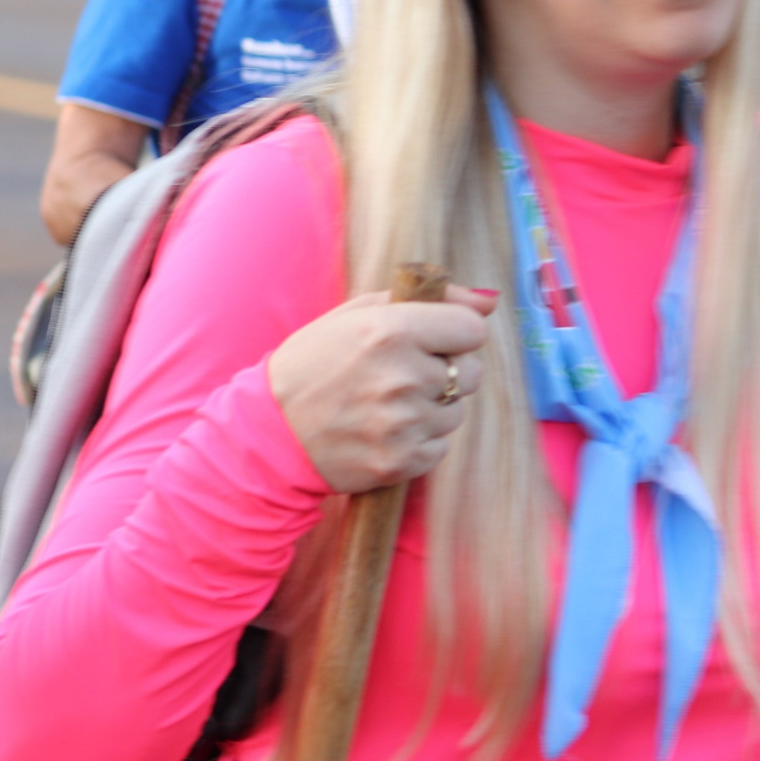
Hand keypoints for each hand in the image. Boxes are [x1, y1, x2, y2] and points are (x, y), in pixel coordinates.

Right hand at [267, 288, 498, 493]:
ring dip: (430, 407)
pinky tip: (384, 430)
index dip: (453, 333)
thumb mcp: (354, 315)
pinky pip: (441, 445)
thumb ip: (424, 300)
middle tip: (401, 374)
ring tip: (385, 405)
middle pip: (470, 372)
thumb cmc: (312, 363)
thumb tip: (488, 302)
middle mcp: (402, 376)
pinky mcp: (403, 461)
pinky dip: (419, 439)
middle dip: (444, 371)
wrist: (271, 430)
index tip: (431, 339)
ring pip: (456, 411)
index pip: (471, 329)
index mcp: (389, 330)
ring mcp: (404, 423)